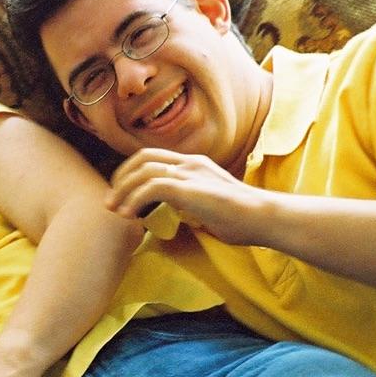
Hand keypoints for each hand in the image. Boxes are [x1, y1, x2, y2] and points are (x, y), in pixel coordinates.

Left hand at [107, 148, 270, 245]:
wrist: (265, 218)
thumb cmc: (244, 220)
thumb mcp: (211, 208)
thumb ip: (192, 206)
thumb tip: (180, 218)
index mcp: (196, 164)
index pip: (155, 156)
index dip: (132, 172)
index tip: (122, 193)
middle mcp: (191, 163)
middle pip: (143, 157)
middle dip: (121, 177)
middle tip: (111, 200)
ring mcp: (191, 173)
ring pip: (143, 170)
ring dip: (123, 189)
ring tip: (114, 209)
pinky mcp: (190, 188)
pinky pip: (152, 186)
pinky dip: (134, 199)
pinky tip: (128, 214)